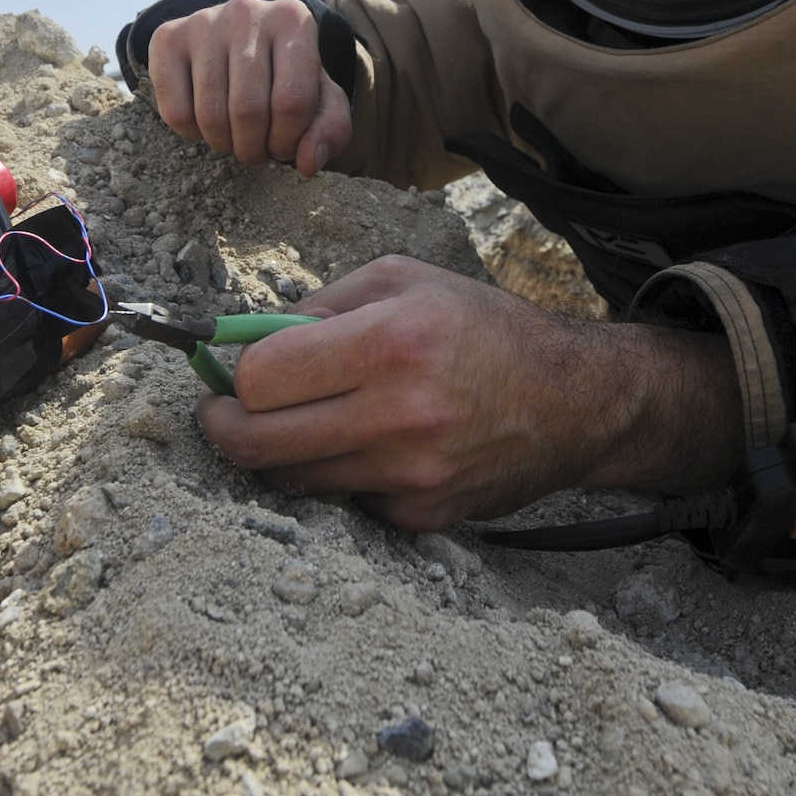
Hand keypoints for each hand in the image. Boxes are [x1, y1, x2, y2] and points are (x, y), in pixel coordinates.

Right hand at [148, 0, 352, 177]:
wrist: (242, 38)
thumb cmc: (287, 76)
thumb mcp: (321, 99)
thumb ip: (331, 131)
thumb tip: (307, 164)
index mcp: (294, 20)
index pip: (292, 101)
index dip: (288, 140)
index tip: (285, 145)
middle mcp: (246, 12)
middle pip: (248, 110)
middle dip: (254, 148)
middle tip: (258, 150)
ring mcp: (202, 22)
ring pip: (210, 115)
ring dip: (224, 144)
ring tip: (235, 137)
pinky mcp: (167, 37)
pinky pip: (175, 112)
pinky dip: (192, 133)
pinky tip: (207, 120)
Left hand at [194, 256, 740, 530]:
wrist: (575, 401)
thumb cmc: (484, 329)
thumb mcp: (404, 279)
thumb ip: (319, 305)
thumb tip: (242, 342)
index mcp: (391, 341)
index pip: (261, 377)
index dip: (232, 376)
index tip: (227, 374)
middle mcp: (399, 413)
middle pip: (258, 442)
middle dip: (223, 426)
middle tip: (220, 413)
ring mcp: (410, 474)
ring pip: (291, 479)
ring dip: (277, 452)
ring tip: (295, 421)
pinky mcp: (421, 516)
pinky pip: (344, 502)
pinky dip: (339, 475)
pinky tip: (368, 446)